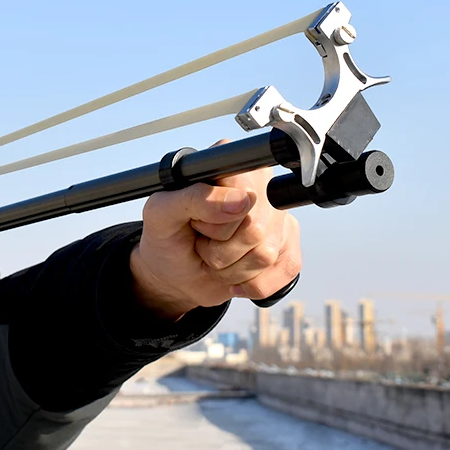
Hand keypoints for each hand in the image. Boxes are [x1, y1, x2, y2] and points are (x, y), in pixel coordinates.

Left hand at [129, 145, 301, 320]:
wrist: (177, 273)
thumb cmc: (167, 238)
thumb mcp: (161, 214)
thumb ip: (192, 198)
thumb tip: (241, 200)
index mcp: (228, 166)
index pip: (242, 194)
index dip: (216, 222)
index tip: (196, 224)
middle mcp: (259, 184)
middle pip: (256, 229)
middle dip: (221, 250)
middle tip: (203, 244)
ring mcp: (278, 215)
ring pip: (268, 253)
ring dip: (233, 269)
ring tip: (216, 258)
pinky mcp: (288, 243)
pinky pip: (285, 268)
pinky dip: (253, 283)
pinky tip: (236, 274)